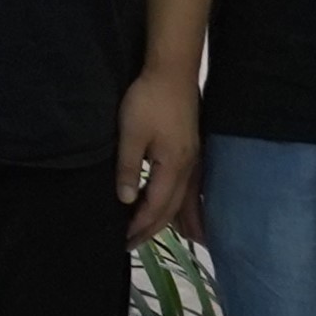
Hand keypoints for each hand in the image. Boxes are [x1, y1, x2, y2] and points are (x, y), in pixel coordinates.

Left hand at [114, 64, 202, 248]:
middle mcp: (188, 168)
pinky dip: (179, 205)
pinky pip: (186, 188)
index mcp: (173, 166)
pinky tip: (176, 209)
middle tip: (131, 244)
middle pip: (171, 208)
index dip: (139, 226)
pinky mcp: (191, 149)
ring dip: (166, 220)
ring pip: (182, 200)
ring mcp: (193, 159)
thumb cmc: (148, 99)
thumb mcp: (131, 133)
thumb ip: (129, 168)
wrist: (172, 70)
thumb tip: (127, 200)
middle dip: (151, 228)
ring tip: (151, 233)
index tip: (123, 241)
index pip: (156, 206)